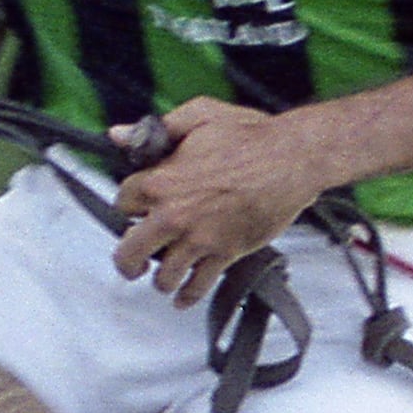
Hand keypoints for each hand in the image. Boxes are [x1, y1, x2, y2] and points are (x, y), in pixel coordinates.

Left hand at [108, 99, 335, 303]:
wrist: (292, 158)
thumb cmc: (251, 136)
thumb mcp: (199, 115)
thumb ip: (157, 129)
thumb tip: (120, 134)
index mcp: (162, 181)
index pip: (123, 203)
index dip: (129, 206)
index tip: (136, 210)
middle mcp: (174, 215)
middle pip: (130, 252)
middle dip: (128, 259)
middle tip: (132, 262)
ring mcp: (199, 238)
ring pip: (163, 276)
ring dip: (160, 279)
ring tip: (163, 277)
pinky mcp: (225, 253)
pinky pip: (198, 286)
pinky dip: (187, 296)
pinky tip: (183, 297)